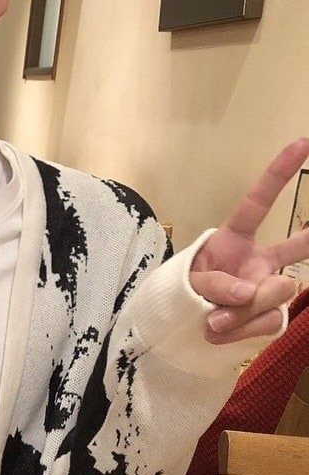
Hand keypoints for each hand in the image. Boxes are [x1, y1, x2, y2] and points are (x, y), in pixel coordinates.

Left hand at [190, 138, 308, 343]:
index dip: (278, 174)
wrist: (177, 327)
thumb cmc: (181, 293)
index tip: (301, 143)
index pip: (258, 203)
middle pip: (297, 246)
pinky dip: (240, 330)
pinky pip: (267, 321)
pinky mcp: (271, 314)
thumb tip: (250, 291)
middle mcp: (259, 260)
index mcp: (233, 239)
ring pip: (275, 294)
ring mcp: (269, 288)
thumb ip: (216, 285)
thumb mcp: (187, 283)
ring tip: (210, 319)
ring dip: (240, 312)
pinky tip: (217, 332)